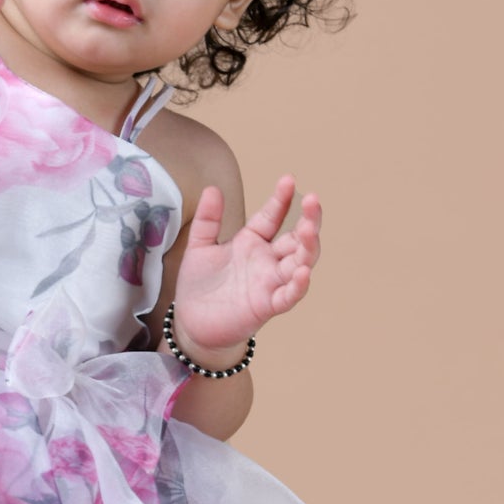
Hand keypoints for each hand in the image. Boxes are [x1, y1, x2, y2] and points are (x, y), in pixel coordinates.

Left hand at [172, 175, 321, 353]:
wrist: (190, 323)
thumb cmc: (199, 287)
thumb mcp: (199, 246)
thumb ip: (208, 219)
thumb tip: (212, 188)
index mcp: (253, 243)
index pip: (274, 216)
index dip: (282, 199)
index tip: (288, 180)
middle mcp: (268, 261)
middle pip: (298, 238)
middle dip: (309, 219)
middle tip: (313, 199)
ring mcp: (270, 283)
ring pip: (300, 263)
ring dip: (309, 247)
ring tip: (309, 229)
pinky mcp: (266, 306)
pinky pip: (288, 296)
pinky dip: (298, 286)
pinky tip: (303, 272)